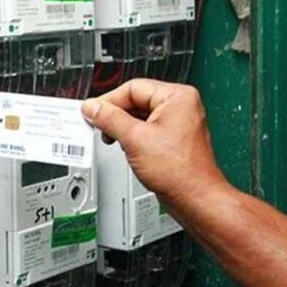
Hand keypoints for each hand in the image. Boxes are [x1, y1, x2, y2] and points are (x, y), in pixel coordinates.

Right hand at [82, 79, 226, 201]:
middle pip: (135, 100)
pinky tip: (124, 146)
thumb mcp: (134, 139)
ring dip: (122, 127)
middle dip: (115, 115)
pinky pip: (146, 129)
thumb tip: (92, 107)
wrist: (194, 198)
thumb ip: (109, 119)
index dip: (109, 101)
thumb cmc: (180, 171)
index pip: (133, 88)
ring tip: (112, 138)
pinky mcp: (172, 138)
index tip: (92, 111)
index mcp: (177, 97)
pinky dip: (131, 136)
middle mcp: (180, 106)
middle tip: (98, 125)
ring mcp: (177, 122)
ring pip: (139, 115)